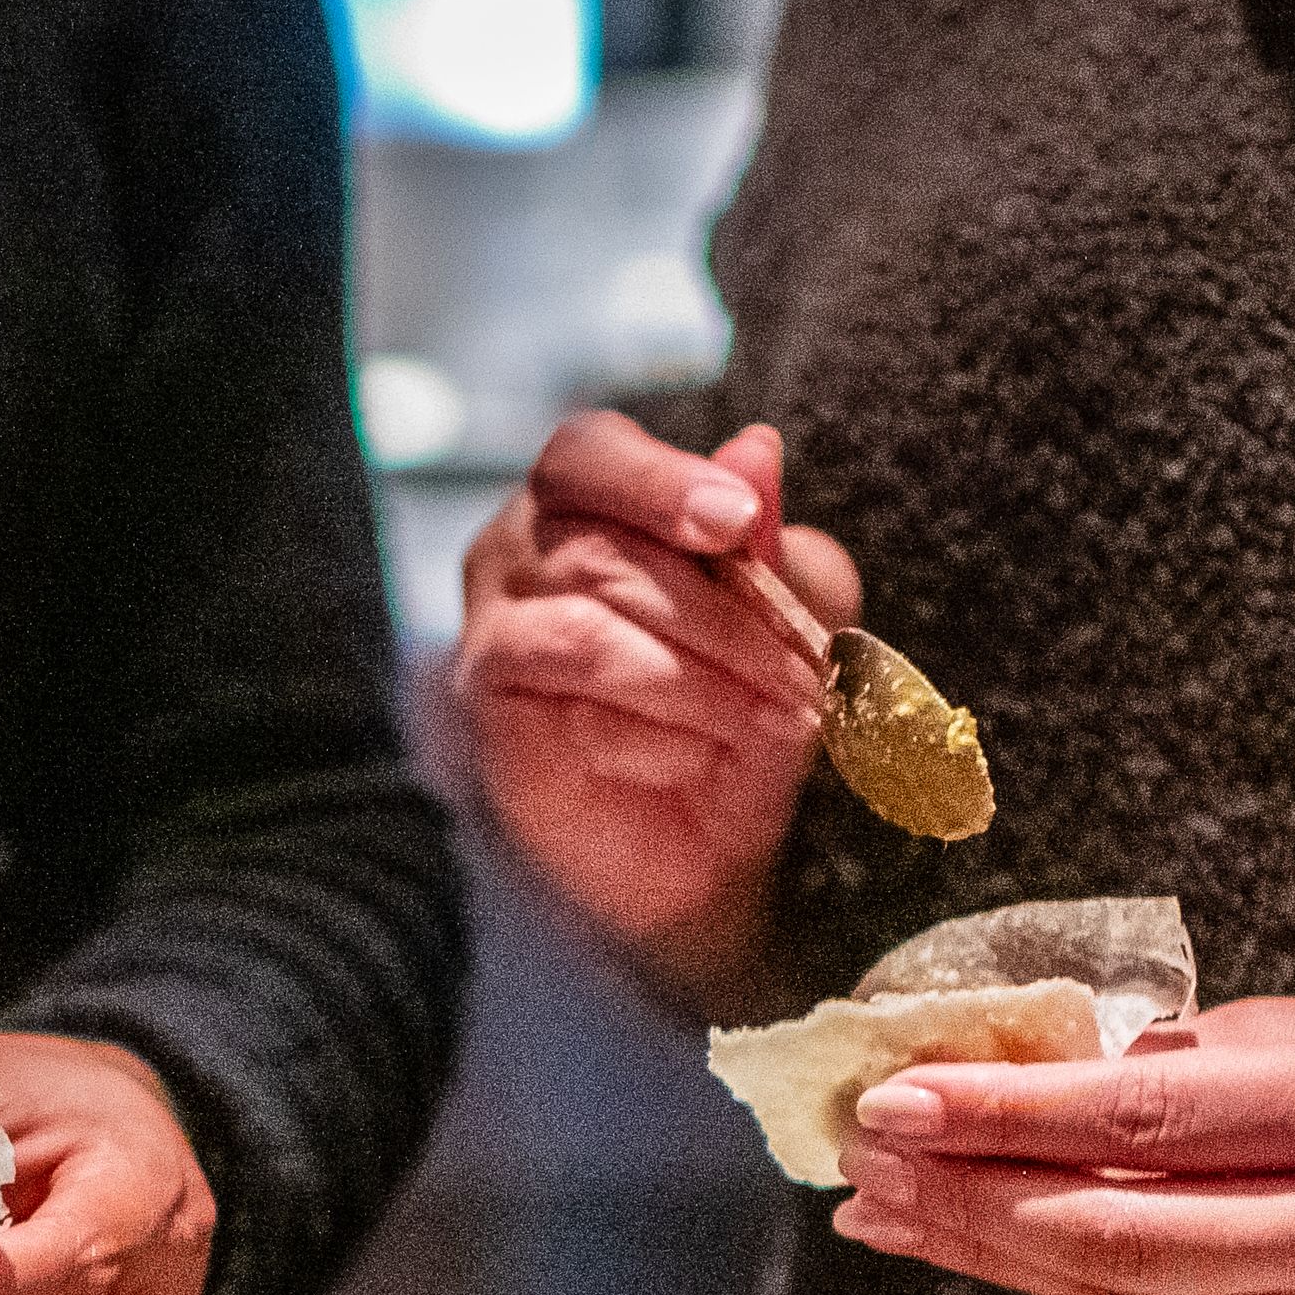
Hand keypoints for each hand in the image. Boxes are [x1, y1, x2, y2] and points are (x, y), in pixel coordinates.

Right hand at [450, 414, 857, 1019]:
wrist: (699, 844)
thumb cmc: (738, 707)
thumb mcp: (792, 619)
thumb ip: (772, 544)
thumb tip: (755, 450)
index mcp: (587, 498)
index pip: (591, 453)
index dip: (662, 481)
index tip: (737, 522)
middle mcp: (519, 549)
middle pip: (598, 544)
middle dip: (722, 611)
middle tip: (805, 669)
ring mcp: (493, 626)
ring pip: (587, 625)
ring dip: (700, 676)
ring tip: (777, 716)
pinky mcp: (488, 708)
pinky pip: (564, 705)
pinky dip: (649, 729)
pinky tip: (696, 757)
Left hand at [825, 1000, 1294, 1294]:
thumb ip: (1202, 1064)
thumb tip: (1037, 1075)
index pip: (1145, 1120)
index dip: (1004, 1114)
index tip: (899, 1094)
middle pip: (1110, 1228)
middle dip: (967, 1194)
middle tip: (863, 1154)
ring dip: (987, 1251)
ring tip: (890, 1209)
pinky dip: (1068, 1287)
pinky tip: (993, 1251)